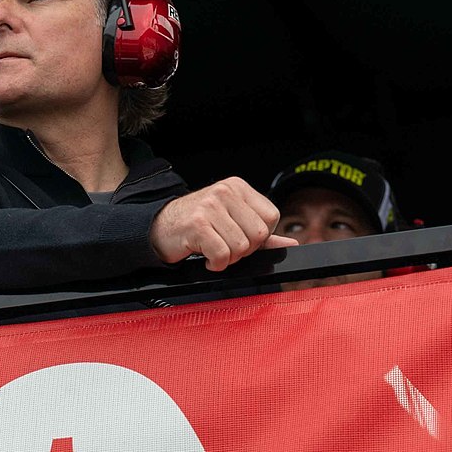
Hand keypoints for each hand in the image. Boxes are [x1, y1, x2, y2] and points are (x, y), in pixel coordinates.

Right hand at [149, 177, 298, 270]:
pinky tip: (206, 256)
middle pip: (258, 235)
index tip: (242, 237)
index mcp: (238, 188)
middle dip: (245, 250)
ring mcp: (210, 207)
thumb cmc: (197, 224)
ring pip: (241, 247)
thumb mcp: (231, 220)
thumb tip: (291, 243)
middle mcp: (225, 192)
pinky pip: (222, 255)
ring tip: (214, 249)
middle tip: (226, 246)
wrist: (159, 226)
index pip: (272, 216)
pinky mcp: (197, 225)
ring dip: (228, 258)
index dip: (260, 236)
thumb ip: (263, 233)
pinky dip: (216, 264)